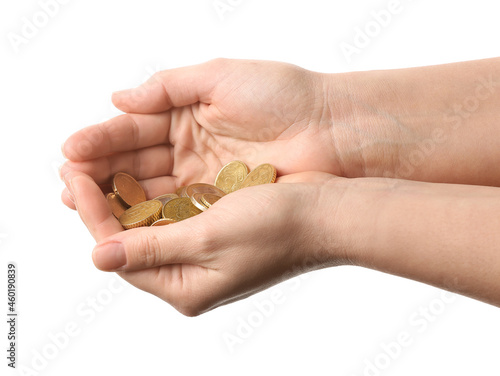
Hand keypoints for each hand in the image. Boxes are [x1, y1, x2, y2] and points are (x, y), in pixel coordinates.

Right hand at [61, 59, 347, 207]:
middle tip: (67, 182)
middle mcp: (191, 150)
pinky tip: (122, 220)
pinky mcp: (220, 205)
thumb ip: (167, 86)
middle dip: (100, 172)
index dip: (101, 140)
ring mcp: (204, 180)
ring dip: (116, 198)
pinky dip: (149, 217)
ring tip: (80, 202)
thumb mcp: (221, 77)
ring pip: (150, 192)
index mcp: (187, 115)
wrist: (333, 132)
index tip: (71, 151)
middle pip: (136, 164)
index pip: (134, 131)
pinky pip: (177, 213)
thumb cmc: (283, 96)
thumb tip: (117, 98)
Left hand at [62, 170, 346, 315]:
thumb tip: (101, 257)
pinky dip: (149, 193)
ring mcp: (199, 254)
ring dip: (122, 195)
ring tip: (97, 165)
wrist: (323, 215)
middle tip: (75, 167)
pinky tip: (136, 172)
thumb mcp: (210, 238)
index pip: (121, 252)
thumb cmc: (276, 228)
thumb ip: (153, 247)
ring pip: (145, 225)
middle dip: (102, 203)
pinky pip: (167, 215)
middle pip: (128, 240)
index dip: (94, 214)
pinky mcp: (210, 233)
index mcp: (185, 287)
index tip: (73, 177)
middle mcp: (188, 275)